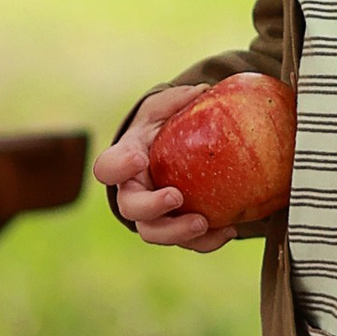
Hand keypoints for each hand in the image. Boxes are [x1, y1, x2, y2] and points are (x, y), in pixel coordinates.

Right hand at [94, 87, 235, 248]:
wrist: (171, 154)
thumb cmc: (162, 129)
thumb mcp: (165, 109)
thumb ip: (178, 100)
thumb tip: (203, 91)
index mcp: (125, 161)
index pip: (108, 167)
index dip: (118, 167)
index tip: (139, 159)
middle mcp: (133, 192)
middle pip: (130, 209)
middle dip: (151, 207)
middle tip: (176, 197)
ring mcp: (152, 215)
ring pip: (154, 233)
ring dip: (177, 232)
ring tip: (202, 223)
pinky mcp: (175, 229)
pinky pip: (186, 243)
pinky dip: (207, 242)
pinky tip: (228, 231)